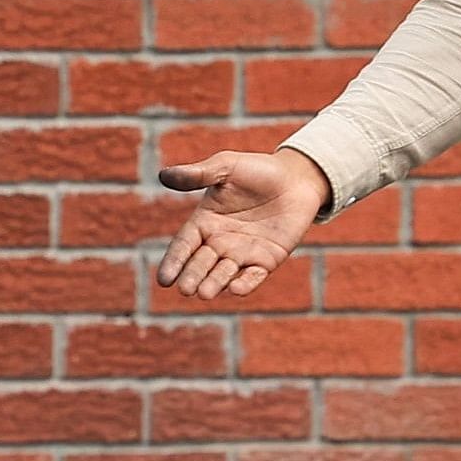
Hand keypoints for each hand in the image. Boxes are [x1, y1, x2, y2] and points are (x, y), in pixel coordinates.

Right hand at [153, 149, 332, 299]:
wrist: (297, 178)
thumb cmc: (258, 169)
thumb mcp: (226, 167)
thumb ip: (198, 174)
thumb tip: (162, 175)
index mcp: (205, 222)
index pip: (184, 245)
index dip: (174, 261)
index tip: (164, 279)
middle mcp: (220, 242)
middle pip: (201, 263)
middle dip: (193, 276)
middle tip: (186, 289)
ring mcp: (243, 253)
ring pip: (224, 273)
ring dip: (214, 284)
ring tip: (205, 293)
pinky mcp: (266, 260)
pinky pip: (253, 276)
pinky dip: (245, 284)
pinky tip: (236, 289)